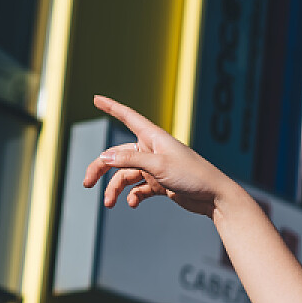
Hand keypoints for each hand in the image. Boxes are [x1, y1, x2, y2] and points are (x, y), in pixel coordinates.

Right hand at [80, 95, 240, 218]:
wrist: (214, 197)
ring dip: (115, 189)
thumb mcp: (158, 166)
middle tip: (86, 183)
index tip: (96, 98)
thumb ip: (129, 160)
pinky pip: (139, 189)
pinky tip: (132, 204)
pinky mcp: (161, 184)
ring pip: (126, 175)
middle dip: (100, 168)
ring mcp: (156, 168)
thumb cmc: (192, 175)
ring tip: (109, 203)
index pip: (128, 117)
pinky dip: (133, 196)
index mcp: (153, 137)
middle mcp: (152, 150)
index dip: (111, 107)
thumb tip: (103, 157)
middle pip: (117, 155)